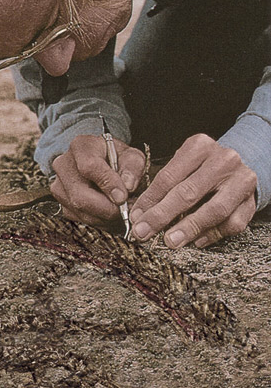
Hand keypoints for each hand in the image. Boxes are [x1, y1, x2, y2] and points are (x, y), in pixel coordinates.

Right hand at [50, 135, 145, 227]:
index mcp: (81, 146)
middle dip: (106, 209)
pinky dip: (98, 221)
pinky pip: (79, 218)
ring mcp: (58, 184)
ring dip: (104, 217)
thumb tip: (127, 187)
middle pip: (79, 195)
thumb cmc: (117, 158)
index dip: (107, 184)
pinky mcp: (60, 202)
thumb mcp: (131, 155)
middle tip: (125, 211)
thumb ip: (133, 167)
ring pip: (79, 210)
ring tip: (120, 211)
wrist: (102, 162)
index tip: (123, 197)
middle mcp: (63, 164)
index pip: (89, 166)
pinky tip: (109, 212)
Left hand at [130, 134, 256, 248]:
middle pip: (189, 192)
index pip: (169, 176)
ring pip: (214, 210)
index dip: (150, 199)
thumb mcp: (182, 165)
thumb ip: (164, 186)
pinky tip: (196, 241)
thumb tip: (141, 215)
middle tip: (144, 232)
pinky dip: (212, 235)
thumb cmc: (202, 168)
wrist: (239, 167)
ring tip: (170, 241)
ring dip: (189, 228)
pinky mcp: (251, 201)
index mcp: (200, 146)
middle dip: (162, 215)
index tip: (136, 217)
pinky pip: (232, 223)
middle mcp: (223, 160)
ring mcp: (241, 180)